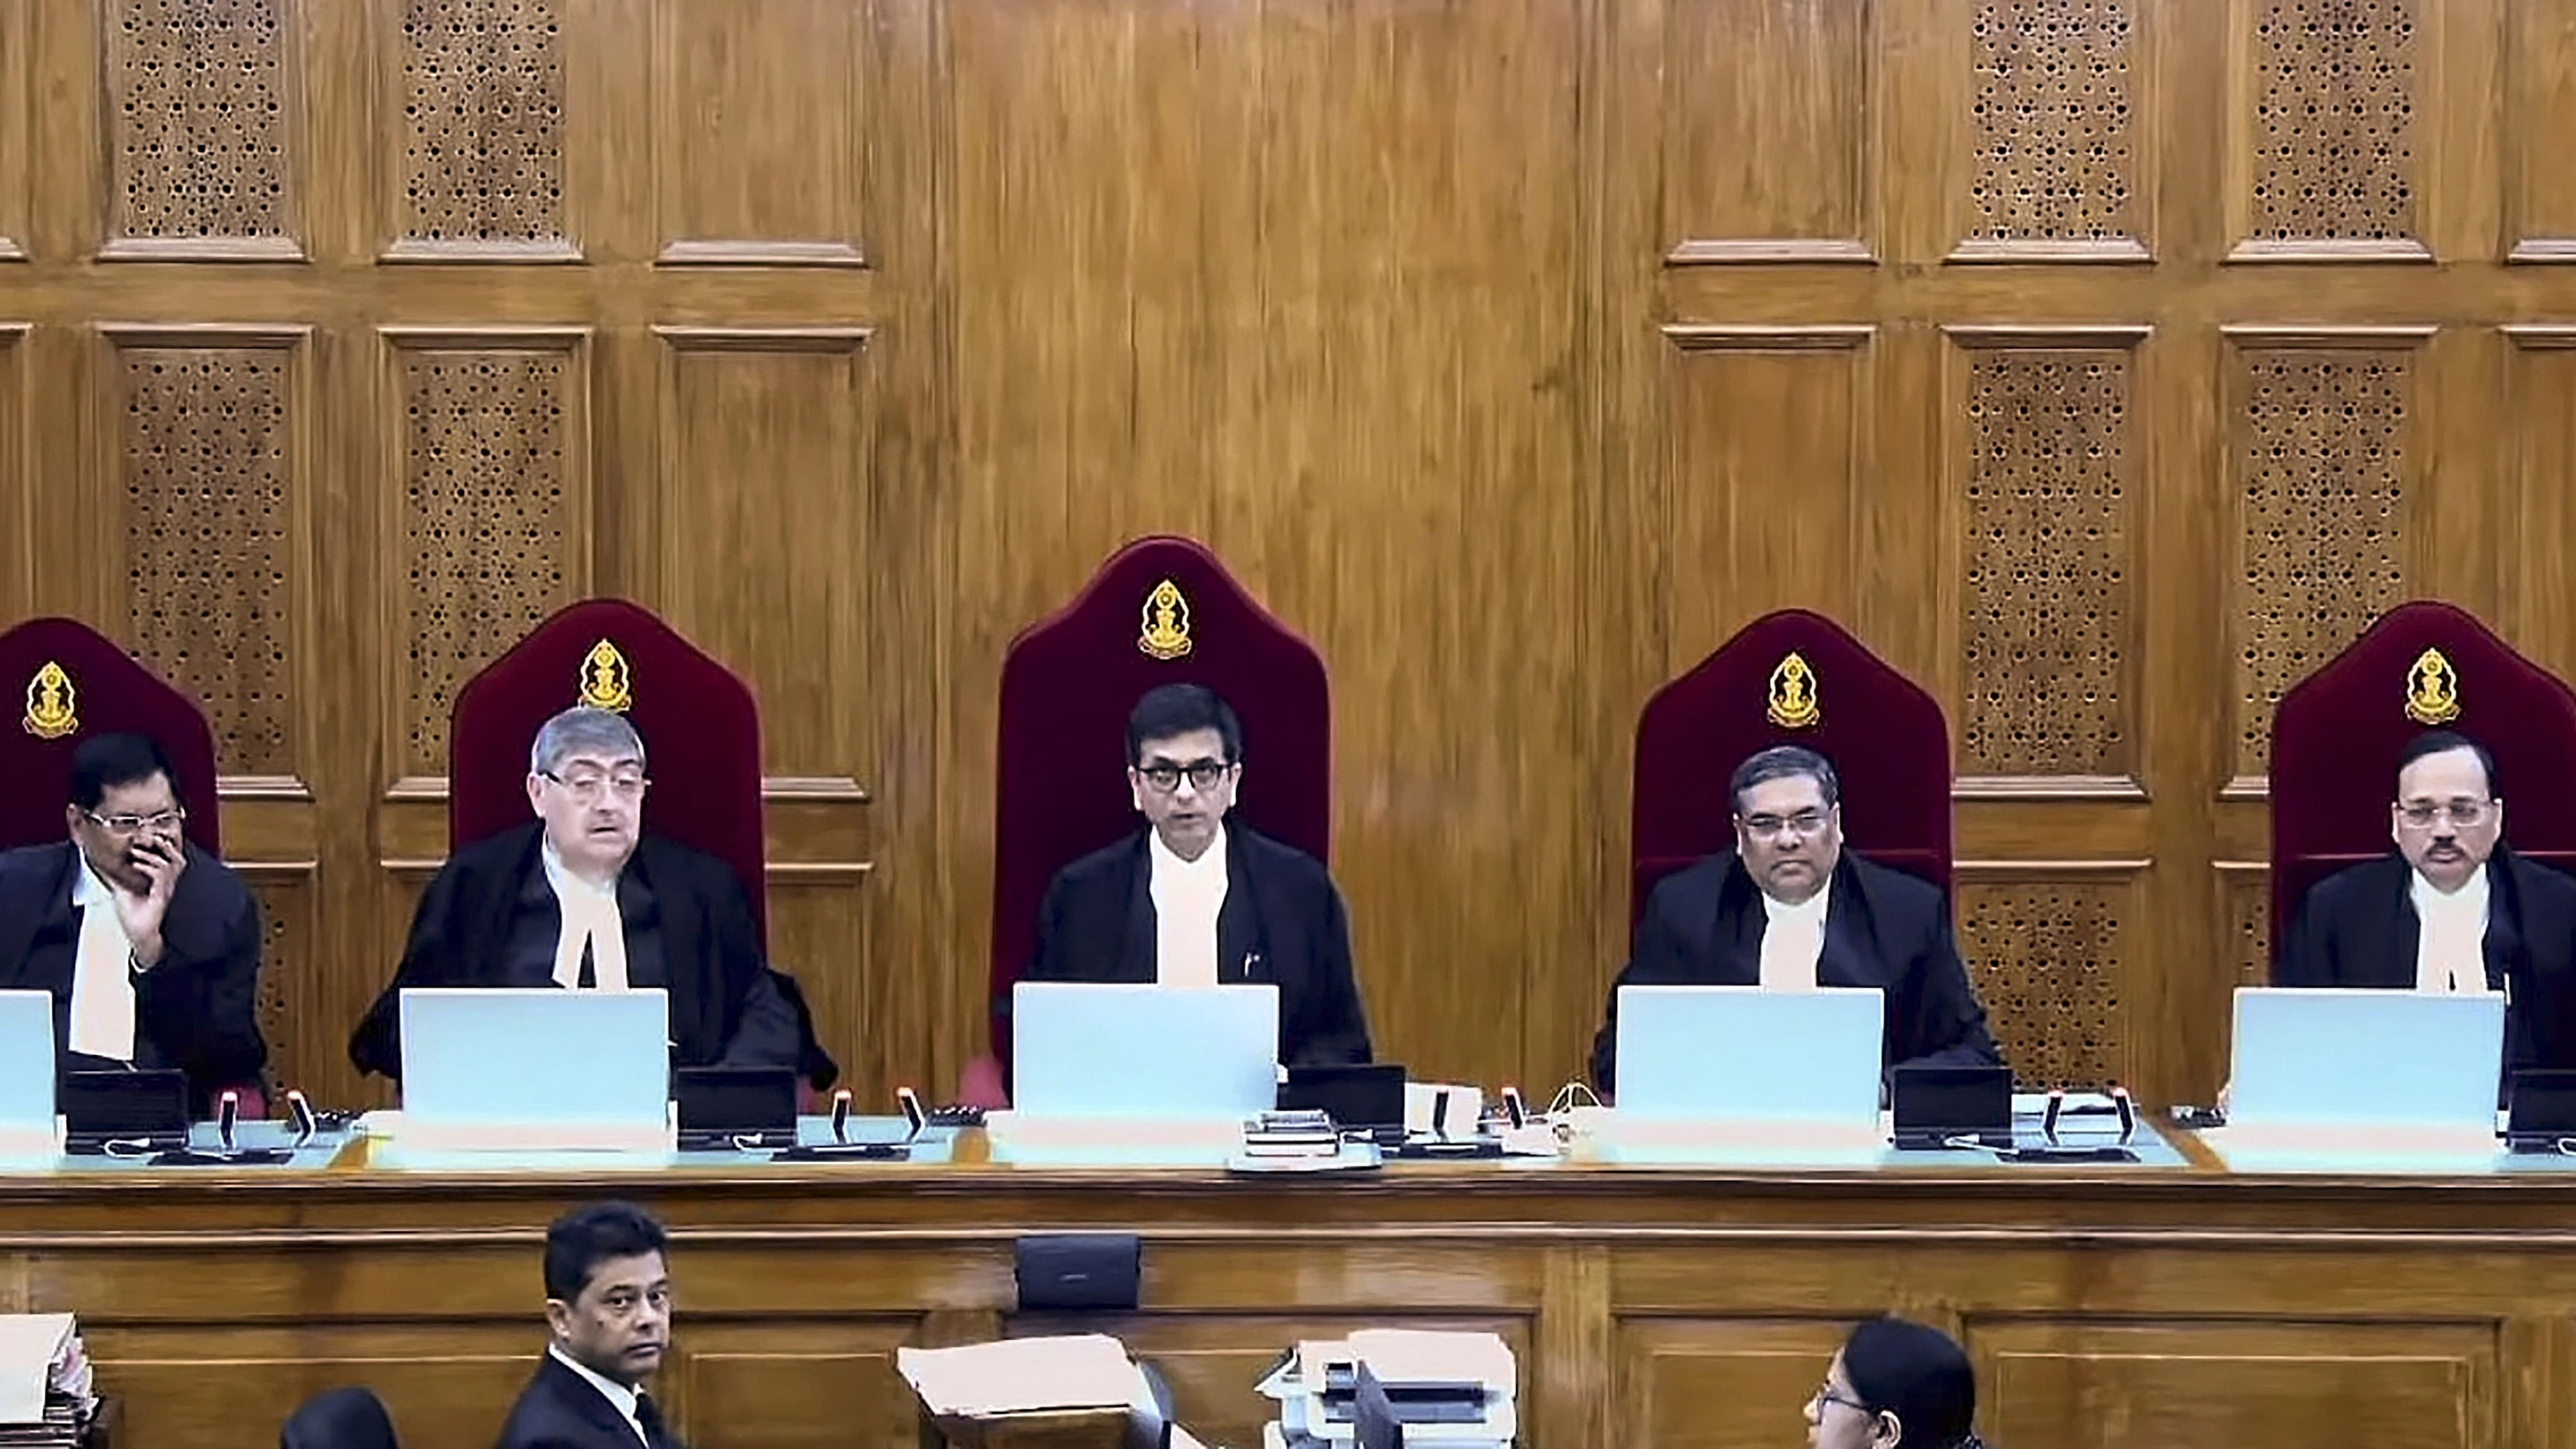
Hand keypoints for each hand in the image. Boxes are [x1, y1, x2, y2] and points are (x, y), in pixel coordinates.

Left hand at [114, 834, 185, 967]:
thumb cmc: (134, 917)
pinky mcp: (161, 896)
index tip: (143, 835)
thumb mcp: (121, 891)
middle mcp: (166, 883)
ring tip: (135, 849)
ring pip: (169, 864)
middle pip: (175, 857)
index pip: (167, 857)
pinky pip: (160, 876)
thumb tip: (101, 867)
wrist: (139, 935)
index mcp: (160, 881)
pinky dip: (148, 867)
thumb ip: (116, 878)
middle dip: (163, 844)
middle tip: (147, 835)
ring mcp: (166, 889)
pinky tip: (136, 865)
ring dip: (151, 854)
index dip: (160, 844)